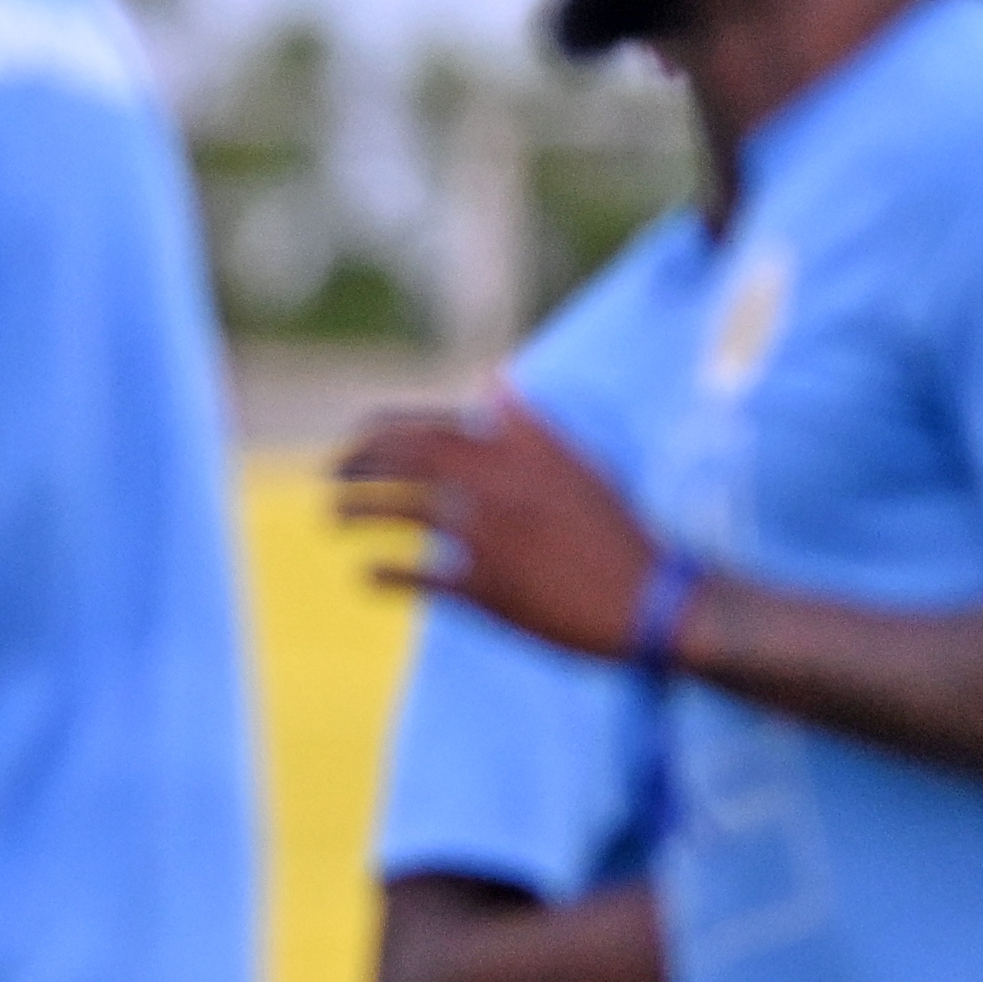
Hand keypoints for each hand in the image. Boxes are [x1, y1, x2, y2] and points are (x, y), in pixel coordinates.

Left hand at [338, 398, 660, 661]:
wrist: (652, 600)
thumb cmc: (614, 533)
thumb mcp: (578, 467)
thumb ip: (529, 427)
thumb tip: (493, 381)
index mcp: (522, 455)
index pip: (435, 427)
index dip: (385, 428)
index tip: (354, 433)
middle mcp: (501, 487)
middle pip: (409, 460)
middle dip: (359, 461)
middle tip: (330, 471)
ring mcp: (492, 536)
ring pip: (403, 508)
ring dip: (357, 507)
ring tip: (330, 513)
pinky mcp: (488, 589)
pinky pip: (418, 577)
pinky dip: (384, 575)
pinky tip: (364, 574)